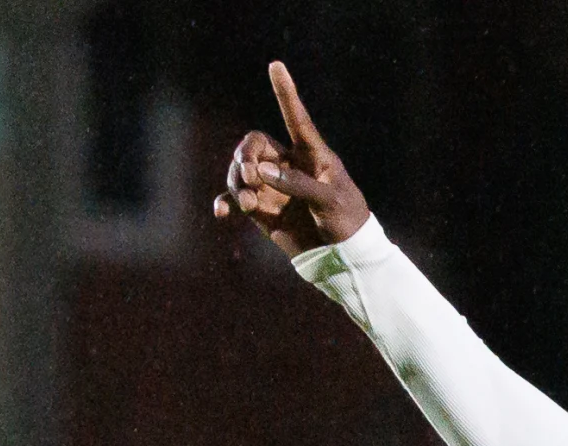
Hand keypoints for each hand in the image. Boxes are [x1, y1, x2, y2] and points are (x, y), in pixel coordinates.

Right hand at [214, 62, 367, 254]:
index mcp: (311, 154)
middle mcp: (288, 164)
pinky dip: (225, 203)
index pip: (296, 118)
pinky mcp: (262, 208)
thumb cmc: (346, 221)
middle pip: (253, 144)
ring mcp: (272, 186)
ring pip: (239, 171)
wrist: (343, 257)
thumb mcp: (329, 201)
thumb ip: (297, 184)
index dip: (285, 93)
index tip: (276, 66)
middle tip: (249, 174)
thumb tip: (260, 173)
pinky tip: (221, 214)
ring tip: (248, 203)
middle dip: (244, 154)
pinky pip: (234, 199)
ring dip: (235, 182)